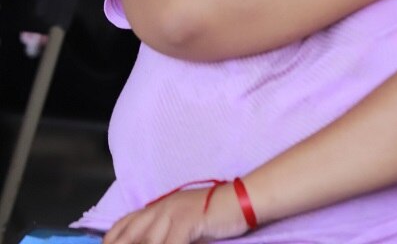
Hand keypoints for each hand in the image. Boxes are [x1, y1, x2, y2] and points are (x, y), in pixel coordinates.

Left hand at [104, 184, 248, 243]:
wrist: (243, 199)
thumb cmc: (217, 214)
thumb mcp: (185, 222)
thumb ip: (166, 234)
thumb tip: (151, 241)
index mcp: (159, 207)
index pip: (123, 225)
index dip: (110, 241)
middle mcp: (161, 208)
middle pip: (128, 237)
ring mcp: (172, 214)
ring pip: (146, 243)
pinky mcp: (185, 221)